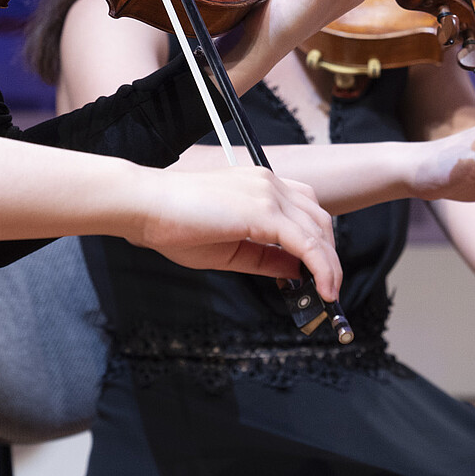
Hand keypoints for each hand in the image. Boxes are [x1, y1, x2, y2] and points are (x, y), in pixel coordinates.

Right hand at [130, 163, 342, 299]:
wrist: (145, 205)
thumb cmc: (174, 223)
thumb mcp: (229, 248)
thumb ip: (265, 257)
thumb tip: (297, 271)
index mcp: (260, 185)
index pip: (305, 210)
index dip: (318, 242)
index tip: (319, 271)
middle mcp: (269, 183)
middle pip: (319, 218)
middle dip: (329, 255)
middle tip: (328, 286)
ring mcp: (268, 193)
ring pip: (318, 230)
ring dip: (330, 264)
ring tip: (329, 292)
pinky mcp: (263, 211)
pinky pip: (305, 242)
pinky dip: (321, 266)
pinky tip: (324, 287)